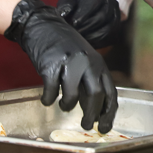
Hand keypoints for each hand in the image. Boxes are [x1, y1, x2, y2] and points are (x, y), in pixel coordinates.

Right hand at [5, 0, 117, 131]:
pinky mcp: (50, 65)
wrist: (42, 25)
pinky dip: (49, 99)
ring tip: (63, 106)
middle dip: (92, 115)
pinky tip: (47, 100)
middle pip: (95, 95)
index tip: (105, 127)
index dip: (109, 112)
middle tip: (87, 126)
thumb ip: (90, 81)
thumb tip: (95, 109)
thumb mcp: (84, 60)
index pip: (110, 92)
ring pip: (73, 96)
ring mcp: (69, 63)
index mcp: (98, 63)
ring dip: (68, 106)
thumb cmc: (64, 46)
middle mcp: (87, 63)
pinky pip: (52, 91)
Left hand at [56, 0, 122, 47]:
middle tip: (75, 34)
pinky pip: (109, 38)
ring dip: (92, 37)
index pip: (93, 3)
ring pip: (107, 30)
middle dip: (87, 27)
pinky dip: (98, 42)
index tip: (74, 24)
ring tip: (80, 39)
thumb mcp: (69, 1)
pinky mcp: (116, 29)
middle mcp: (111, 3)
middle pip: (102, 17)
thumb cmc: (76, 5)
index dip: (84, 14)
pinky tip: (87, 43)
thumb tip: (63, 14)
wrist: (87, 10)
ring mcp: (116, 16)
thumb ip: (66, 6)